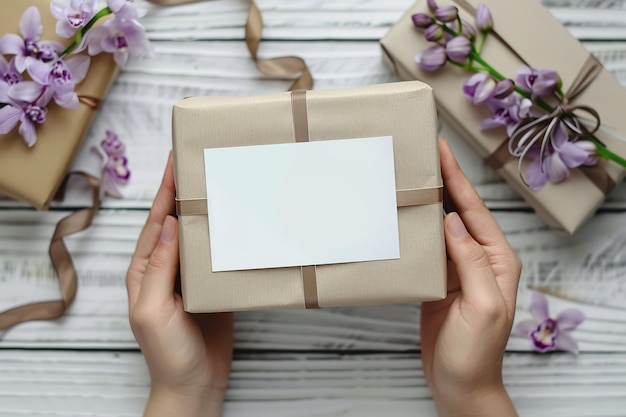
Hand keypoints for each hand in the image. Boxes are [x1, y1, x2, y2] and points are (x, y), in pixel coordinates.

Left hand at [126, 154, 232, 416]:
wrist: (195, 384)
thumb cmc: (167, 354)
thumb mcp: (155, 310)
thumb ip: (160, 269)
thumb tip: (169, 225)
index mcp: (146, 272)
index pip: (156, 223)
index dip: (164, 192)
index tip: (174, 163)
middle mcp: (166, 270)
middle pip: (176, 223)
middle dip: (184, 193)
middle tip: (198, 164)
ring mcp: (189, 278)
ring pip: (198, 236)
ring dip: (206, 212)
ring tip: (219, 185)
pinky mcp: (211, 288)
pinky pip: (216, 256)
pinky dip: (224, 238)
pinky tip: (235, 224)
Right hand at [420, 138, 520, 416]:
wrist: (459, 385)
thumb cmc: (476, 353)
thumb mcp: (482, 306)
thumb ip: (471, 262)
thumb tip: (451, 222)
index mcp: (496, 260)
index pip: (474, 210)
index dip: (457, 178)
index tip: (441, 150)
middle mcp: (478, 259)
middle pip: (457, 212)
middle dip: (441, 182)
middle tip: (421, 154)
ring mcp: (456, 270)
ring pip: (438, 227)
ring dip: (425, 203)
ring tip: (408, 178)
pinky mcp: (437, 281)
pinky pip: (425, 249)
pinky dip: (413, 231)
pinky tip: (401, 219)